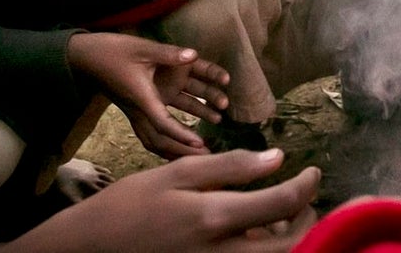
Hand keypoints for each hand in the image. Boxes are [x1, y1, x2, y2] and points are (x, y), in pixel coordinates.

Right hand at [11, 150, 319, 252]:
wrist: (87, 252)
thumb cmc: (128, 207)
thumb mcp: (175, 175)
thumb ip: (229, 167)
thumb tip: (278, 158)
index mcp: (212, 219)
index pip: (283, 203)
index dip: (307, 186)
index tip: (312, 171)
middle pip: (291, 244)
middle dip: (308, 219)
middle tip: (304, 196)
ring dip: (292, 238)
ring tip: (282, 214)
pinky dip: (266, 250)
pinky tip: (257, 232)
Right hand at [68, 32, 229, 157]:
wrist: (84, 58)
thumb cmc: (112, 51)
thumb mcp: (142, 48)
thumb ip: (168, 54)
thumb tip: (193, 55)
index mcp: (141, 97)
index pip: (162, 123)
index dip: (181, 134)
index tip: (199, 144)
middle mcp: (137, 110)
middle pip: (158, 140)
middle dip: (181, 150)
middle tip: (205, 158)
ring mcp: (134, 112)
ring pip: (152, 140)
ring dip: (173, 150)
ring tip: (194, 156)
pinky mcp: (133, 109)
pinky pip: (147, 134)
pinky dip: (162, 144)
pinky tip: (174, 148)